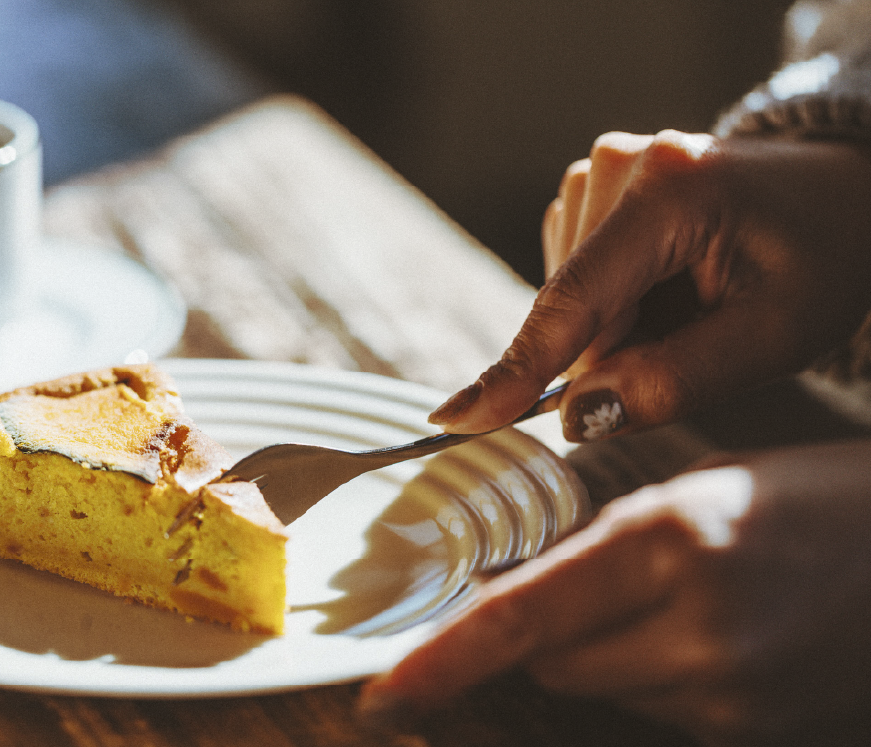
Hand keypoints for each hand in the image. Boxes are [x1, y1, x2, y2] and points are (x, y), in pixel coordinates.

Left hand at [358, 440, 870, 744]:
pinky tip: (711, 630)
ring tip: (676, 598)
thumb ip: (609, 541)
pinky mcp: (752, 732)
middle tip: (576, 584)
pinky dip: (656, 675)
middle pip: (549, 663)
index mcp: (668, 542)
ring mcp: (728, 695)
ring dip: (603, 651)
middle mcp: (693, 631)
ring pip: (601, 690)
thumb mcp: (706, 491)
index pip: (521, 619)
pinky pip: (660, 710)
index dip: (441, 660)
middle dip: (537, 632)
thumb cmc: (827, 502)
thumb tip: (521, 584)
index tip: (384, 689)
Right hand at [429, 131, 870, 441]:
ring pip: (568, 297)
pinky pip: (574, 277)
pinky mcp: (592, 186)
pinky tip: (663, 287)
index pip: (573, 301)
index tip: (456, 419)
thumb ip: (674, 380)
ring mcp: (601, 169)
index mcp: (670, 192)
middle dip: (614, 353)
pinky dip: (611, 304)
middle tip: (696, 340)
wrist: (844, 194)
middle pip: (571, 308)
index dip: (517, 370)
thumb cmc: (827, 256)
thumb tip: (578, 418)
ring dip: (616, 329)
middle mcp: (620, 165)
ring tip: (690, 304)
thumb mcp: (776, 335)